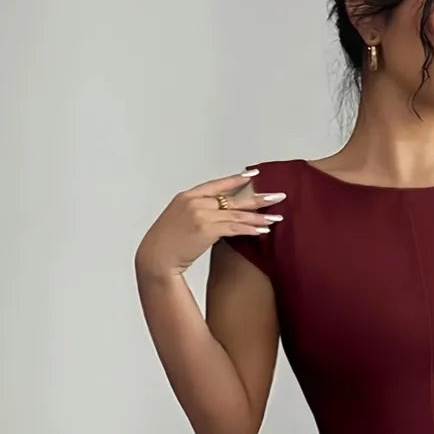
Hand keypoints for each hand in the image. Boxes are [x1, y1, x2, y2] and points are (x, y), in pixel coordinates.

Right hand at [134, 169, 285, 278]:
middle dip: (257, 198)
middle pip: (232, 198)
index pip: (216, 184)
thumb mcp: (178, 221)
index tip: (253, 175)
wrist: (156, 258)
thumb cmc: (165, 245)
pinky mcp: (207, 229)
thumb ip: (196, 214)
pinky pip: (234, 227)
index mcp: (187, 196)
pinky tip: (262, 230)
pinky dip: (249, 228)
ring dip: (259, 216)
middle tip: (278, 195)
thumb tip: (214, 219)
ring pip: (236, 213)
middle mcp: (195, 201)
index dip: (236, 180)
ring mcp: (201, 214)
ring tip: (277, 217)